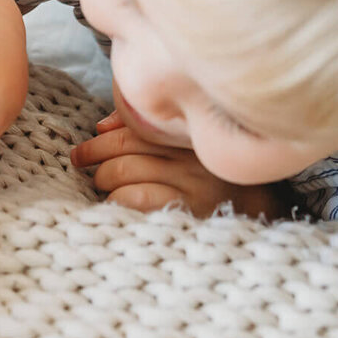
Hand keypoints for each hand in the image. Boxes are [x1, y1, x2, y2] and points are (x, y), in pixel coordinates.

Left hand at [71, 111, 281, 217]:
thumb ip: (143, 130)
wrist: (258, 211)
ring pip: (125, 173)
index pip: (131, 130)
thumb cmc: (205, 176)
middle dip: (97, 162)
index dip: (98, 142)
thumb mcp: (181, 147)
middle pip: (123, 151)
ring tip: (106, 190)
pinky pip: (137, 199)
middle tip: (90, 173)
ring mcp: (191, 183)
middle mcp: (188, 155)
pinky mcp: (189, 211)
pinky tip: (120, 207)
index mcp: (184, 136)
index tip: (79, 154)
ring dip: (105, 183)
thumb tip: (102, 126)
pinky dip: (118, 201)